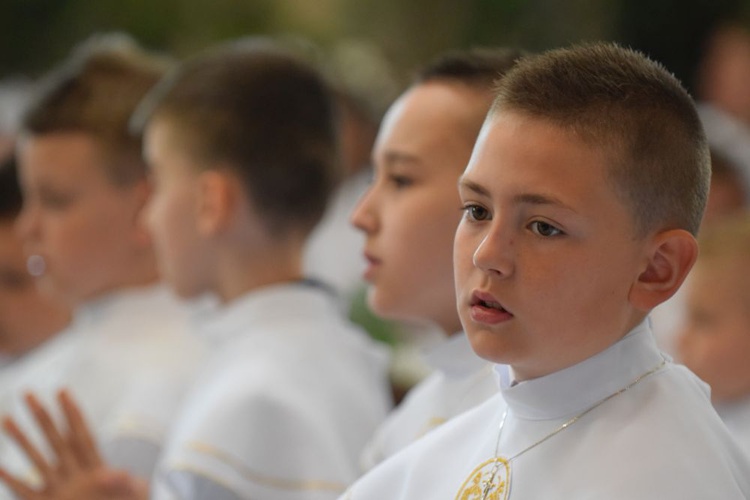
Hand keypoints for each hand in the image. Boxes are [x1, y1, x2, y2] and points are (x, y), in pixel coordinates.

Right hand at [0, 390, 146, 499]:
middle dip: (43, 417)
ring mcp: (59, 491)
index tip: (62, 391)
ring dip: (22, 441)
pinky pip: (25, 491)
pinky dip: (11, 479)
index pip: (82, 436)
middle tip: (27, 394)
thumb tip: (120, 475)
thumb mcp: (132, 498)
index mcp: (96, 470)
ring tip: (6, 419)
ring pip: (36, 461)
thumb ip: (125, 487)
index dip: (73, 415)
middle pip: (56, 440)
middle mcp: (74, 476)